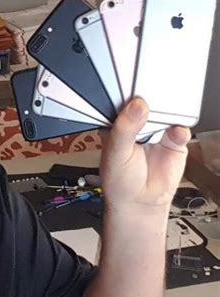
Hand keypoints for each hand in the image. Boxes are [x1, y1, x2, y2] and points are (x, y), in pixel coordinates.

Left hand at [100, 97, 190, 214]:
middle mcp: (137, 122)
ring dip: (166, 112)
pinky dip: (179, 129)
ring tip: (159, 121)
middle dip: (149, 100)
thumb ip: (125, 129)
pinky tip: (174, 132)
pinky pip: (181, 129)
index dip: (125, 94)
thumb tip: (136, 106)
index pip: (121, 100)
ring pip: (165, 112)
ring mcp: (156, 130)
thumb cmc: (119, 179)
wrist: (140, 202)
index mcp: (116, 121)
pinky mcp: (174, 140)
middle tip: (148, 105)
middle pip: (145, 101)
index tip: (131, 93)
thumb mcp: (115, 152)